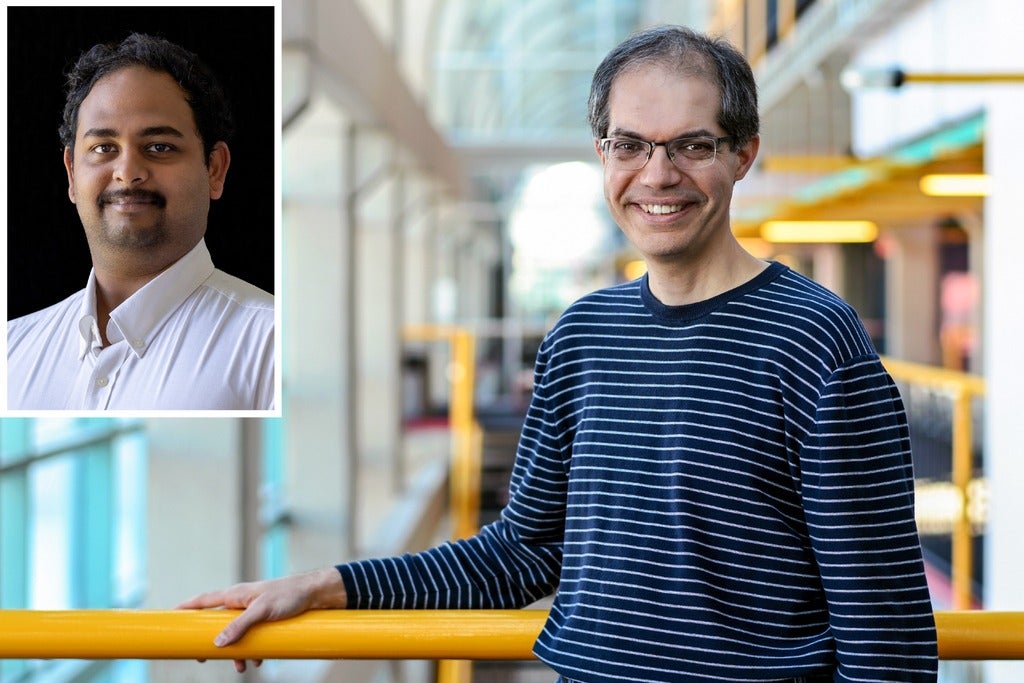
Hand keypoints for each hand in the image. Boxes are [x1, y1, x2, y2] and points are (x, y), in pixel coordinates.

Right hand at [177, 567, 346, 672]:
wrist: (316, 594)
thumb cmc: (290, 595)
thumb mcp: (263, 611)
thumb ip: (240, 626)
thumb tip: (218, 643)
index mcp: (236, 594)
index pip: (204, 601)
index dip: (187, 608)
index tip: (171, 616)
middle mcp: (242, 602)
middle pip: (217, 623)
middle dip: (211, 641)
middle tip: (203, 658)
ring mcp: (253, 611)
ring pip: (235, 634)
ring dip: (236, 651)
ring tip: (240, 666)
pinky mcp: (265, 620)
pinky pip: (251, 638)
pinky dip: (252, 650)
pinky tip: (258, 660)